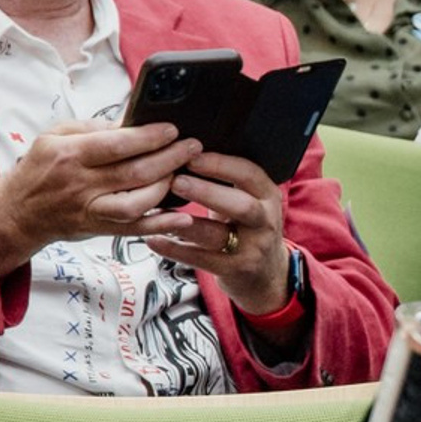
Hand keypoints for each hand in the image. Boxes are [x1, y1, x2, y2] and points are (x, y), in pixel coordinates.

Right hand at [0, 120, 203, 269]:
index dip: (148, 137)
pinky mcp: (98, 229)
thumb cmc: (40, 168)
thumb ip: (93, 127)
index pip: (115, 144)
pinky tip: (184, 219)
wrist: (17, 211)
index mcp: (69, 154)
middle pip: (133, 172)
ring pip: (135, 203)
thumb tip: (132, 122)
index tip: (172, 129)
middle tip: (192, 147)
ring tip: (184, 174)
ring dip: (165, 189)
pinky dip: (161, 225)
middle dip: (169, 158)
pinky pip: (133, 230)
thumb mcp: (55, 136)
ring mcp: (89, 209)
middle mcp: (79, 183)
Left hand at [150, 148, 294, 313]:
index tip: (192, 154)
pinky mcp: (236, 270)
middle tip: (176, 180)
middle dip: (207, 192)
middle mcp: (264, 221)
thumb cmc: (245, 226)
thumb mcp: (246, 198)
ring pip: (219, 235)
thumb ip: (225, 179)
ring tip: (159, 212)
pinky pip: (203, 260)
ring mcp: (252, 248)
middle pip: (241, 206)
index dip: (221, 164)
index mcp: (266, 196)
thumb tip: (182, 148)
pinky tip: (154, 240)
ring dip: (186, 223)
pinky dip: (176, 250)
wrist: (266, 272)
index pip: (249, 175)